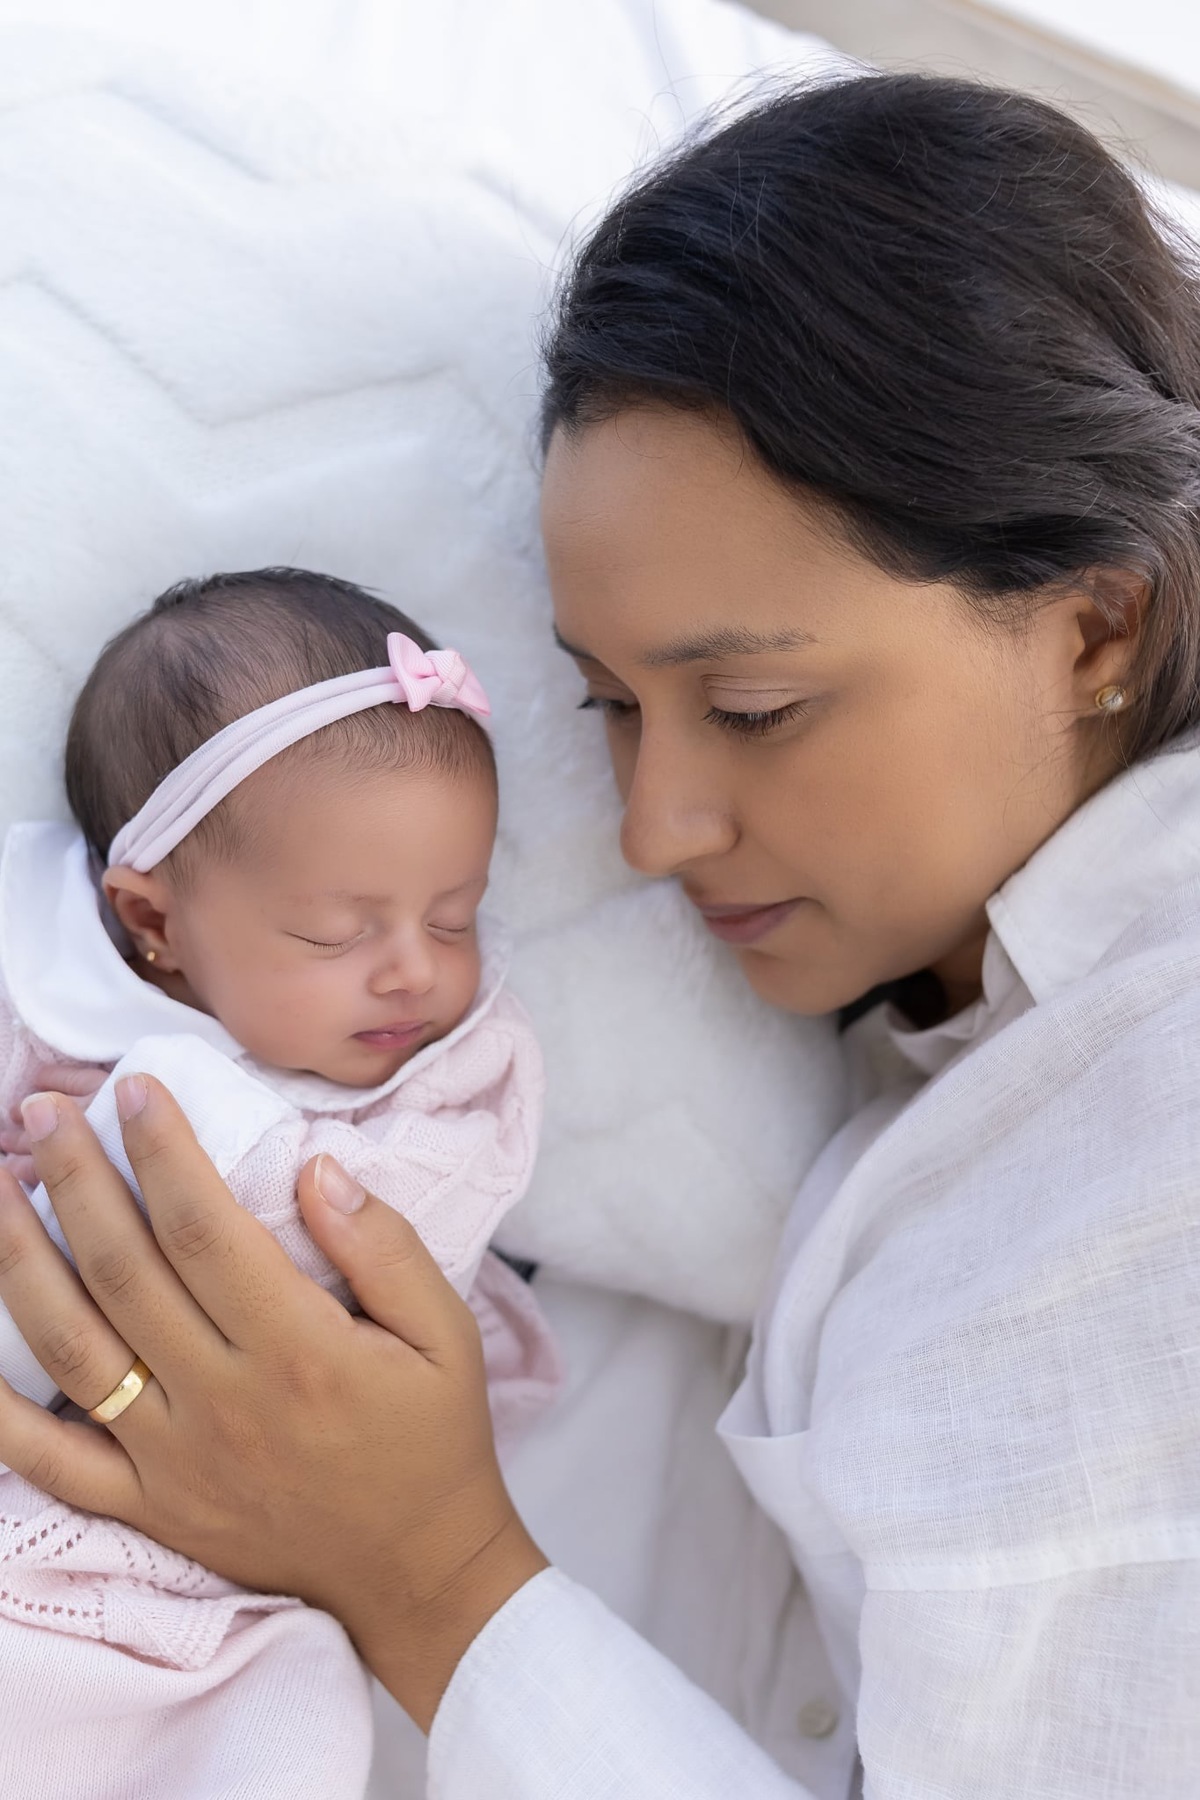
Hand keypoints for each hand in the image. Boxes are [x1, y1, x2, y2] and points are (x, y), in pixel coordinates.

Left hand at [0, 1077, 546, 1727]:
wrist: (418, 1574)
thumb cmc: (433, 1440)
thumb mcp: (446, 1334)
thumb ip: (385, 1247)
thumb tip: (316, 1170)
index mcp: (299, 1350)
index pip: (205, 1228)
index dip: (162, 1151)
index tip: (135, 1090)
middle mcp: (224, 1402)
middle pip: (124, 1271)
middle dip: (75, 1179)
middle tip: (43, 1111)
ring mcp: (175, 1462)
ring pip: (73, 1348)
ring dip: (21, 1261)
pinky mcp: (149, 1508)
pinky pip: (50, 1460)